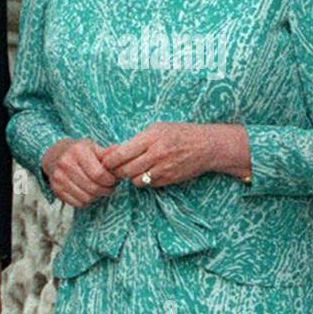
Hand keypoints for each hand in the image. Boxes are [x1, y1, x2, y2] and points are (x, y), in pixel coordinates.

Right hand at [41, 137, 118, 207]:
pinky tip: (88, 192)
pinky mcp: (56, 189)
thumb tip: (121, 154)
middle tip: (110, 187)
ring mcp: (59, 177)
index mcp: (78, 151)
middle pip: (93, 188)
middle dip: (106, 190)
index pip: (99, 174)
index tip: (114, 180)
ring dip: (97, 197)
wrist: (55, 154)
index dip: (110, 180)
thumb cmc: (79, 151)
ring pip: (86, 198)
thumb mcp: (93, 147)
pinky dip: (86, 201)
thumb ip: (108, 153)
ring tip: (100, 189)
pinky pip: (77, 203)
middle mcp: (66, 163)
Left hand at [99, 122, 248, 187]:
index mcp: (151, 137)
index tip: (106, 160)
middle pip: (125, 170)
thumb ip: (136, 139)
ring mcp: (163, 169)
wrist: (206, 146)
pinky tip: (146, 172)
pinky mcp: (168, 180)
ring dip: (130, 176)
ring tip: (132, 169)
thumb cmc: (179, 133)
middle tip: (114, 168)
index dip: (109, 160)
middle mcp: (156, 154)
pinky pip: (147, 185)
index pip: (121, 154)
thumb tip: (113, 150)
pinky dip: (143, 180)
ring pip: (134, 180)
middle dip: (116, 170)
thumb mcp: (157, 128)